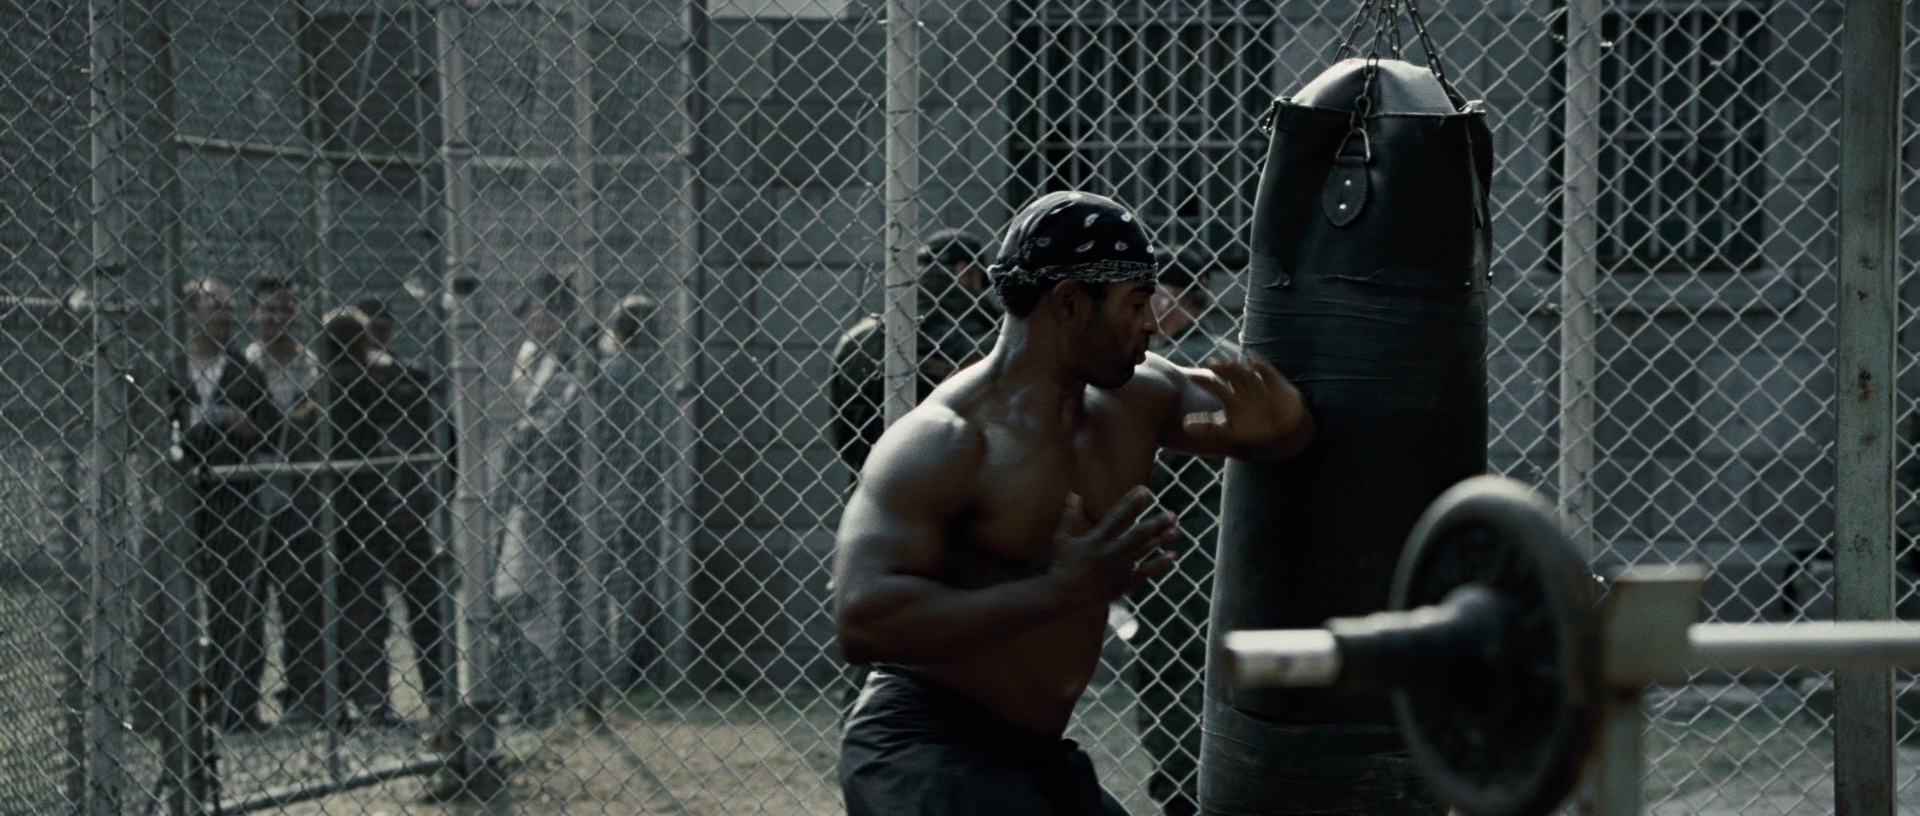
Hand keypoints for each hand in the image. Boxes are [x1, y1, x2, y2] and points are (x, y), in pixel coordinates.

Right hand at [1048, 487, 1178, 607]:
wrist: (1061, 596)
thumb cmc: (1061, 565)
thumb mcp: (1061, 538)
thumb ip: (1069, 515)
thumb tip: (1073, 494)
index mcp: (1096, 539)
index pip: (1117, 515)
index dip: (1131, 501)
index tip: (1144, 490)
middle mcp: (1110, 552)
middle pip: (1138, 534)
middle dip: (1157, 523)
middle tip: (1172, 513)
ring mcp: (1118, 569)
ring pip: (1145, 551)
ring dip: (1162, 539)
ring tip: (1176, 529)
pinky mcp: (1122, 584)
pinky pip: (1145, 572)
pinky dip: (1160, 564)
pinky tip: (1172, 555)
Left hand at [1183, 353, 1309, 458]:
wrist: (1282, 433)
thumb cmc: (1254, 431)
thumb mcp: (1229, 432)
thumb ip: (1208, 428)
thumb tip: (1184, 425)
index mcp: (1230, 397)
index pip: (1214, 385)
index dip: (1204, 381)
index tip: (1192, 377)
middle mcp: (1242, 387)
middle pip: (1228, 375)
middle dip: (1221, 369)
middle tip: (1211, 364)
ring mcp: (1257, 383)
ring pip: (1245, 372)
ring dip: (1238, 367)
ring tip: (1229, 363)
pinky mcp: (1273, 382)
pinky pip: (1267, 372)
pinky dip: (1261, 366)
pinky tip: (1254, 361)